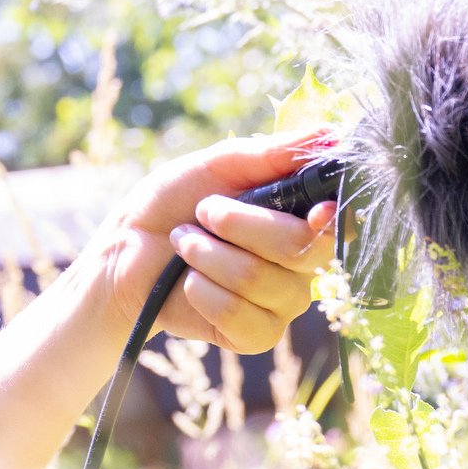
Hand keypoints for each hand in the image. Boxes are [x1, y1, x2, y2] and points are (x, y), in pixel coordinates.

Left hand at [92, 130, 336, 353]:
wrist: (126, 250)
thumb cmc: (175, 202)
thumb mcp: (221, 164)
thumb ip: (274, 153)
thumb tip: (331, 133)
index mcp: (303, 217)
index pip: (340, 223)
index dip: (332, 218)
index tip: (315, 210)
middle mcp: (304, 263)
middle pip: (300, 248)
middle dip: (239, 224)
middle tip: (204, 212)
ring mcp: (283, 302)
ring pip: (260, 280)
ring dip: (208, 255)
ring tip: (185, 243)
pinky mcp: (256, 335)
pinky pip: (240, 316)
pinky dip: (202, 292)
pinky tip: (188, 283)